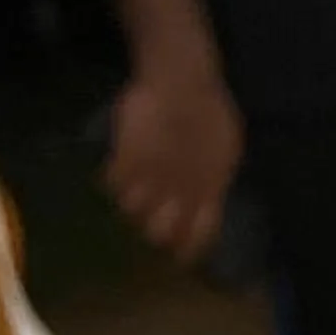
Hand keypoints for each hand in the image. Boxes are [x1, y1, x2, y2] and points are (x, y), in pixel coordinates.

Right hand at [102, 63, 241, 263]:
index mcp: (209, 192)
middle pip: (158, 232)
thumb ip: (213, 180)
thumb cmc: (211, 113)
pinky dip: (110, 182)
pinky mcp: (126, 157)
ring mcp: (151, 175)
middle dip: (154, 233)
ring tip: (132, 195)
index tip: (180, 254)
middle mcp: (178, 191)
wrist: (184, 80)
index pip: (198, 236)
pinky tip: (115, 173)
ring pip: (130, 210)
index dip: (188, 248)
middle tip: (150, 221)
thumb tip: (206, 200)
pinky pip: (110, 183)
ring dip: (130, 207)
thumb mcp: (225, 152)